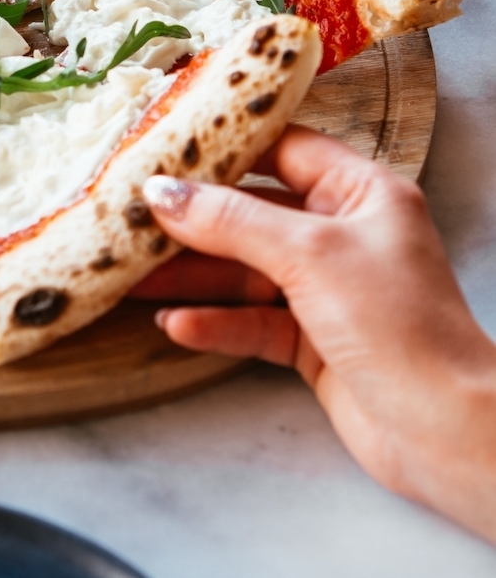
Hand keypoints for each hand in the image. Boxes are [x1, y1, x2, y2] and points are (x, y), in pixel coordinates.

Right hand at [135, 127, 495, 540]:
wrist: (446, 434)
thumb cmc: (399, 326)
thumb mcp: (308, 255)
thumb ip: (229, 219)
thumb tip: (161, 192)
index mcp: (361, 194)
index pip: (284, 150)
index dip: (226, 147)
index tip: (166, 145)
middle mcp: (344, 236)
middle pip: (252, 214)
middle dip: (192, 220)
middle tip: (134, 217)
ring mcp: (327, 291)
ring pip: (244, 272)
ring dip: (192, 276)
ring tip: (133, 276)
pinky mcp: (313, 341)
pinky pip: (251, 321)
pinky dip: (215, 322)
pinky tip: (175, 324)